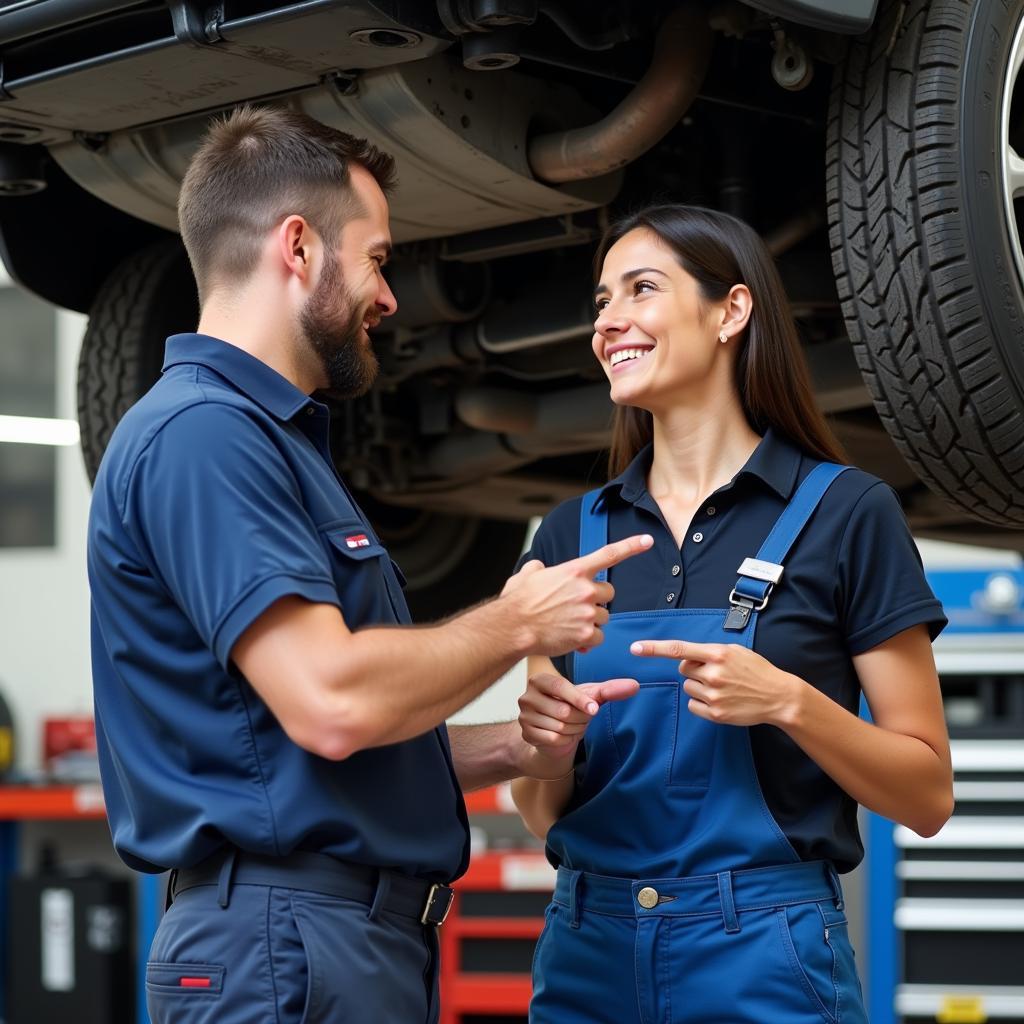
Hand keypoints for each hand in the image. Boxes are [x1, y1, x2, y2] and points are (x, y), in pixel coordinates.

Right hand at [500, 534, 652, 655]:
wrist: (512, 627)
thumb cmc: (517, 602)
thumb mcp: (527, 575)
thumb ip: (538, 568)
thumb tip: (539, 568)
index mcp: (574, 570)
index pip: (608, 554)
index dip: (631, 546)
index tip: (648, 541)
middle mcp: (585, 589)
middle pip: (609, 593)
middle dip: (597, 600)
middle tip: (578, 607)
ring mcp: (587, 612)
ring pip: (604, 617)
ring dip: (591, 621)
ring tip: (568, 624)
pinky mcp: (586, 634)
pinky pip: (599, 637)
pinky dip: (588, 641)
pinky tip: (572, 639)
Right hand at [518, 671, 639, 777]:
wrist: (555, 735)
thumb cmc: (572, 708)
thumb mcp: (590, 696)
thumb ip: (610, 690)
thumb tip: (635, 685)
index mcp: (540, 680)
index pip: (561, 687)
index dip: (580, 700)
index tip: (595, 710)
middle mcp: (528, 696)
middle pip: (563, 711)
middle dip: (579, 718)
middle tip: (580, 718)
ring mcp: (524, 716)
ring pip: (559, 726)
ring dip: (573, 730)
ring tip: (571, 726)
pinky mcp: (526, 734)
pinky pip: (553, 739)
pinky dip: (564, 740)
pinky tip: (562, 736)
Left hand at [629, 640, 800, 726]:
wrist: (779, 697)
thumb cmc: (756, 671)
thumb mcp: (735, 651)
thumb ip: (710, 652)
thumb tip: (685, 658)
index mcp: (717, 654)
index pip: (679, 649)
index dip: (654, 648)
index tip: (635, 648)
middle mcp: (713, 673)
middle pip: (683, 669)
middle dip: (694, 670)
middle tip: (716, 673)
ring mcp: (713, 695)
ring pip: (688, 688)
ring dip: (699, 687)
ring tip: (723, 688)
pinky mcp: (715, 713)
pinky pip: (693, 705)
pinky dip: (701, 703)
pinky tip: (721, 701)